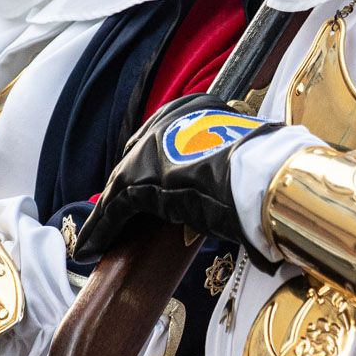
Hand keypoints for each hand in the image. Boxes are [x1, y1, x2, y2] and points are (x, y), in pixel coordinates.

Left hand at [76, 94, 275, 258]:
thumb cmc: (262, 168)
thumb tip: (244, 178)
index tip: (147, 182)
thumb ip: (229, 157)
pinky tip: (93, 248)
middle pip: (135, 156)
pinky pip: (113, 207)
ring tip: (96, 240)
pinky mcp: (135, 178)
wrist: (257, 176)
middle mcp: (167, 120)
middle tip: (119, 211)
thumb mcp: (242, 152)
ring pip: (120, 185)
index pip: (162, 134)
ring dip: (107, 216)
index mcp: (196, 107)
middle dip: (123, 186)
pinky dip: (102, 229)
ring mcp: (148, 148)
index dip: (150, 161)